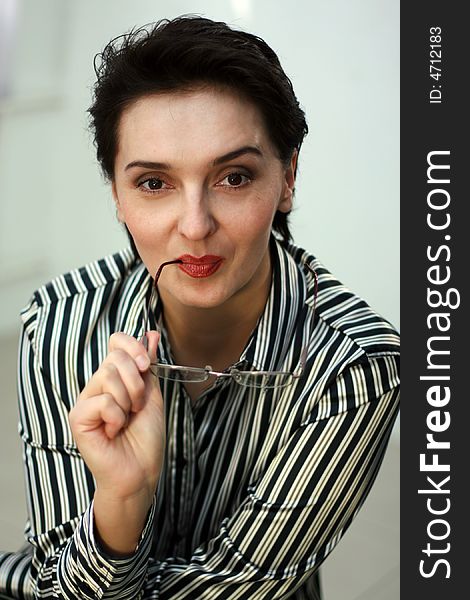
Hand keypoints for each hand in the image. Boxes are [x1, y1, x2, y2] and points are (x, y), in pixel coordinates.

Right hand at [69, 331, 163, 503]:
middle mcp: (97, 385)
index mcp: (115, 378)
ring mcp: (86, 401)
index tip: (147, 365)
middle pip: (115, 358)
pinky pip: (103, 401)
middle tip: (138, 407)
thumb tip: (149, 334)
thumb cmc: (145, 437)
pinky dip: (116, 416)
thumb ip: (148, 365)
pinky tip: (114, 431)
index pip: (116, 342)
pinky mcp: (79, 417)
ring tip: (127, 420)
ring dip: (128, 401)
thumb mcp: (152, 395)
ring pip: (108, 376)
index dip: (133, 346)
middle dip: (137, 383)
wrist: (140, 471)